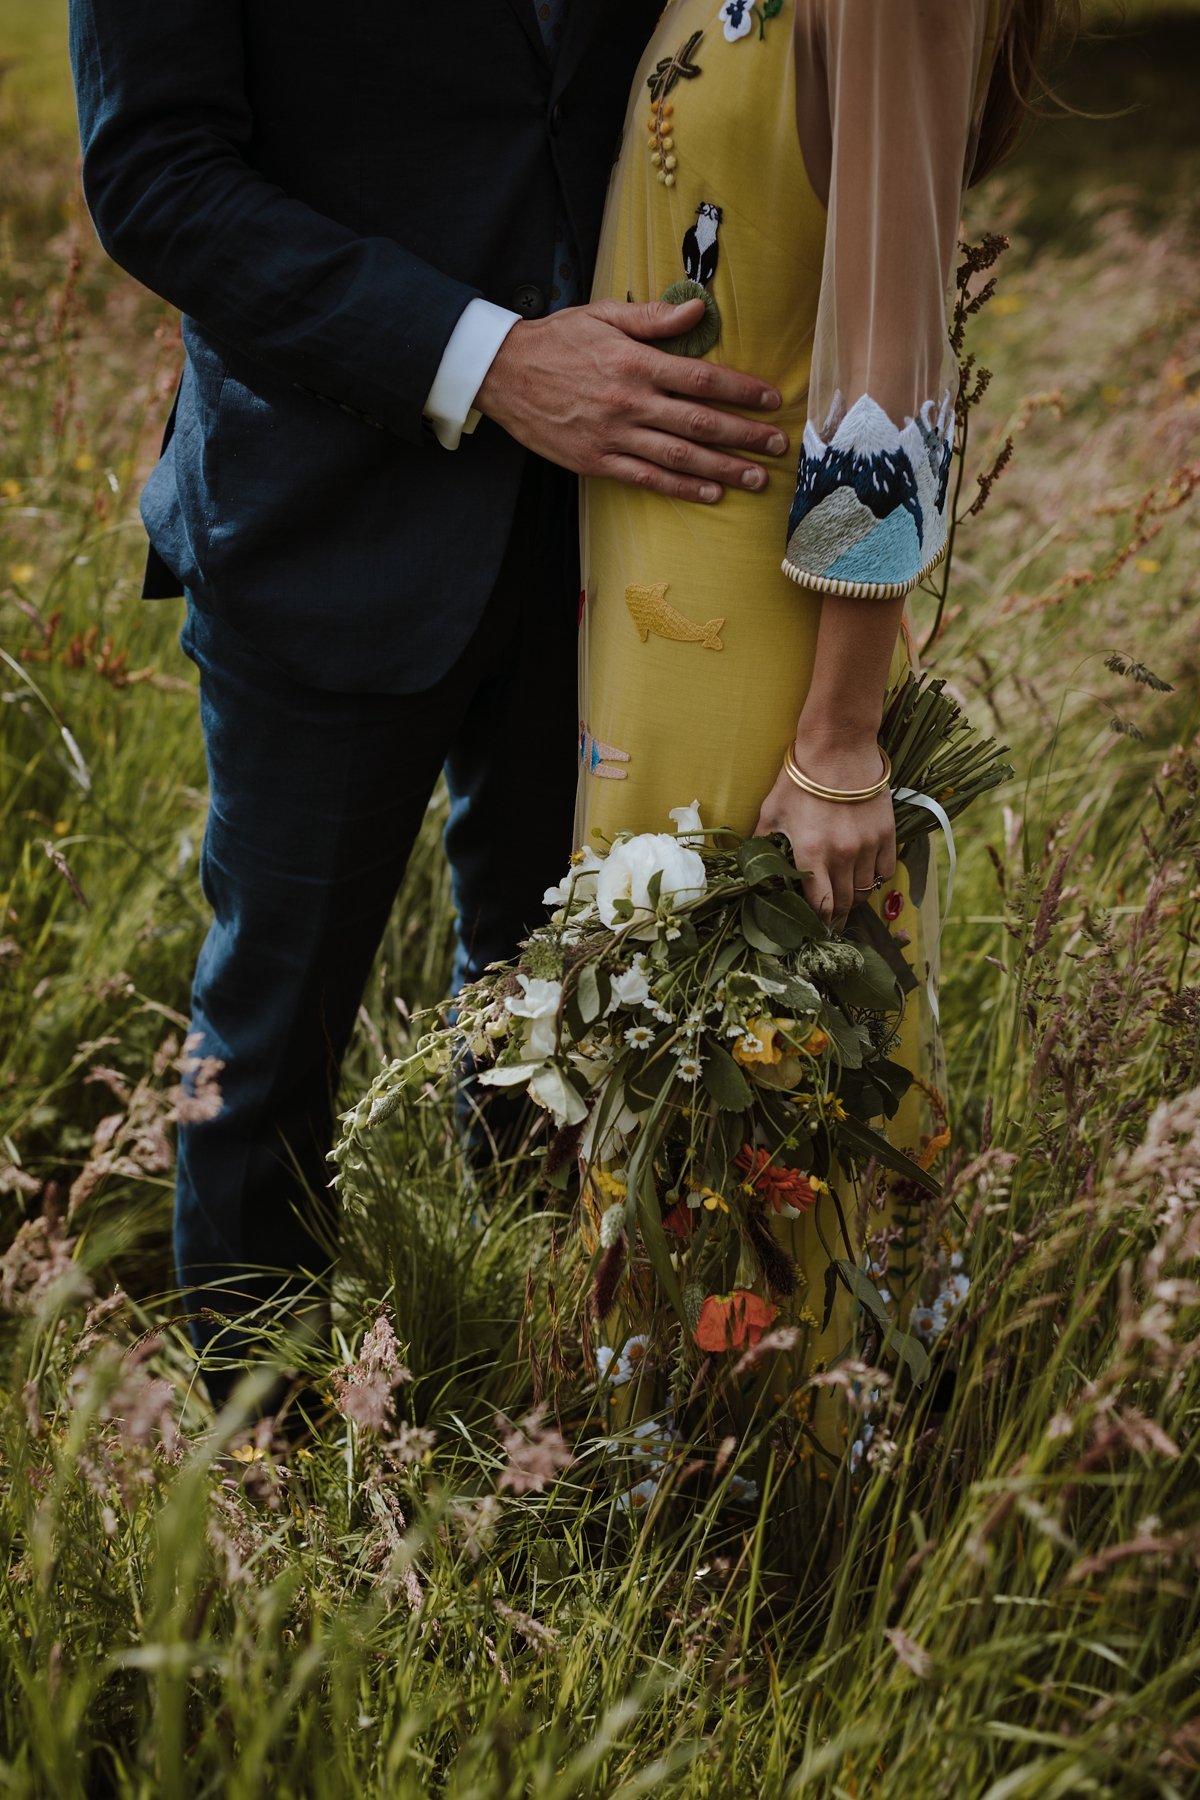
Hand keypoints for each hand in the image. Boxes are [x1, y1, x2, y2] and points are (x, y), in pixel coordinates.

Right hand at [475, 298, 788, 503]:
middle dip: (745, 435)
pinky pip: (647, 478)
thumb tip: (698, 312)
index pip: (703, 379)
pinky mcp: (596, 461)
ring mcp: (613, 435)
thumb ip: (653, 317)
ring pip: (679, 455)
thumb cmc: (557, 340)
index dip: (742, 390)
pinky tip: (710, 493)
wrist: (502, 373)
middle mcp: (629, 401)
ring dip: (723, 468)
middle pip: (700, 422)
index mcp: (636, 362)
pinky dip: (681, 487)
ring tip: (756, 478)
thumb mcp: (604, 314)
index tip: (771, 400)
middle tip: (777, 445)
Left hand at [754, 737, 896, 929]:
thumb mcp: (771, 812)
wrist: (838, 748)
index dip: (818, 922)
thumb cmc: (799, 779)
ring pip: (867, 890)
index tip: (814, 927)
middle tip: (831, 923)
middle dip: (837, 918)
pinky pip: (886, 871)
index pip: (821, 905)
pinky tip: (865, 876)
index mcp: (811, 853)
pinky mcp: (886, 833)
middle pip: (845, 904)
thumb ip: (762, 843)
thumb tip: (750, 867)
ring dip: (856, 899)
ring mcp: (868, 845)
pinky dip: (875, 879)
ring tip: (847, 900)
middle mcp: (842, 855)